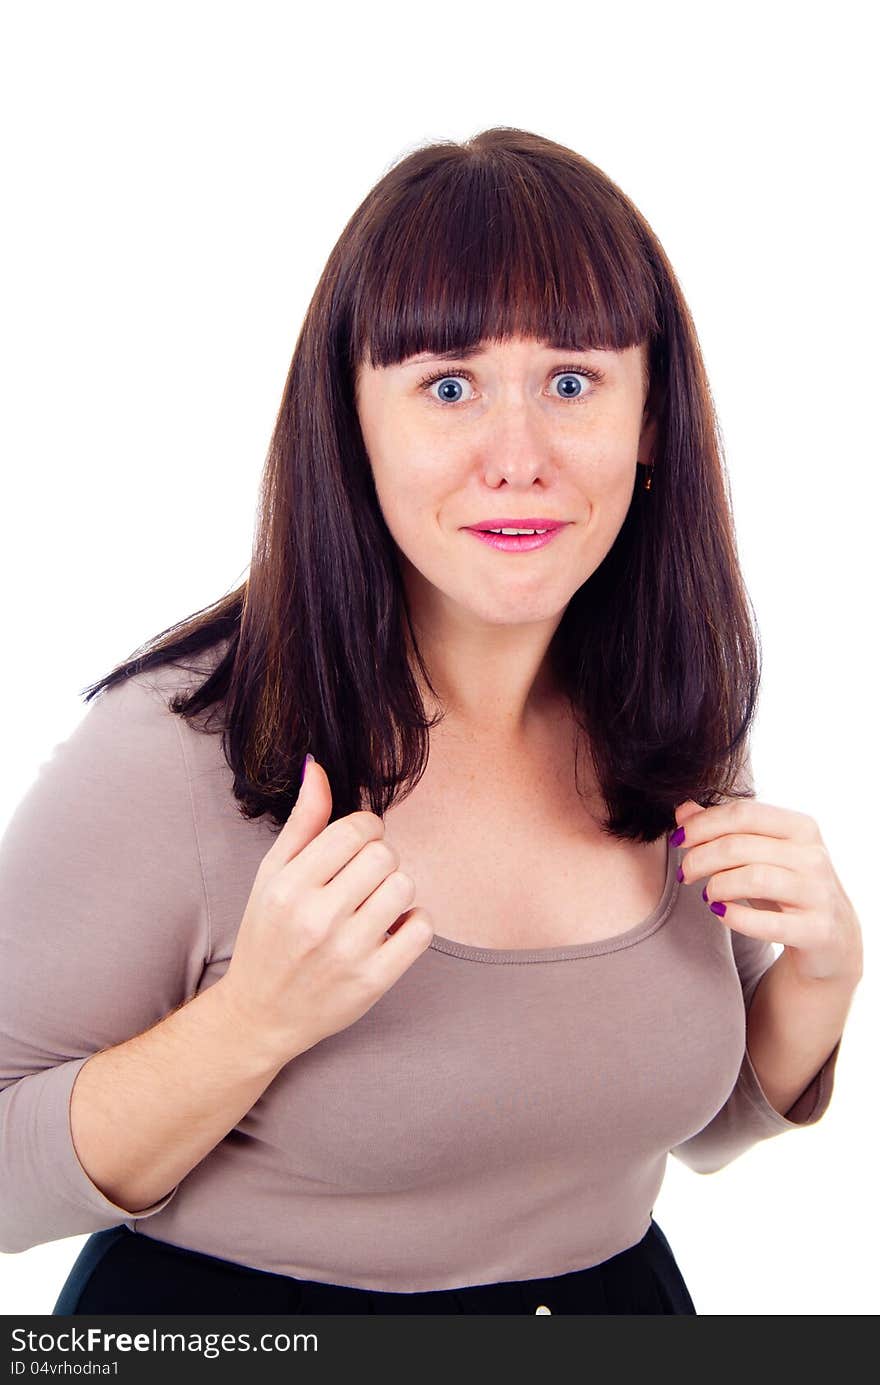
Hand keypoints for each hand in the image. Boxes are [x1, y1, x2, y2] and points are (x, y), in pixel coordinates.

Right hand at [219, 756, 433, 1067]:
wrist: (262, 1014)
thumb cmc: (268, 936)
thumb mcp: (272, 875)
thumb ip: (302, 822)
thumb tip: (317, 766)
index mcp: (290, 887)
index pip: (356, 829)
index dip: (366, 830)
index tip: (357, 846)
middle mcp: (317, 919)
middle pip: (385, 855)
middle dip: (379, 861)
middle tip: (361, 881)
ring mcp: (348, 953)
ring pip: (405, 887)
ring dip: (395, 891)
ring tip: (373, 905)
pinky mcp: (373, 982)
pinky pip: (420, 928)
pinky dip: (412, 924)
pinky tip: (389, 929)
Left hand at [672, 797, 862, 985]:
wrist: (832, 939)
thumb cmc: (786, 889)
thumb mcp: (759, 854)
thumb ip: (723, 829)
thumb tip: (683, 809)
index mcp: (801, 827)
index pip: (742, 813)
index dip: (702, 824)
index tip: (679, 839)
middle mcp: (813, 856)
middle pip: (739, 846)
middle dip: (700, 858)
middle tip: (684, 873)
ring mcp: (818, 893)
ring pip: (752, 878)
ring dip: (717, 886)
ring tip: (707, 894)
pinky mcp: (817, 930)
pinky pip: (767, 923)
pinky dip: (734, 917)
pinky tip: (720, 912)